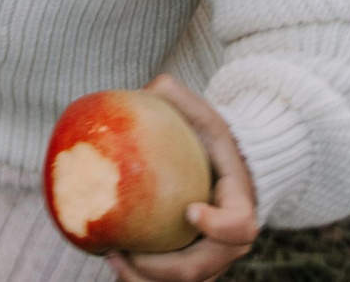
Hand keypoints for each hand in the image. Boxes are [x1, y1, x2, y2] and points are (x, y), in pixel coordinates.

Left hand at [106, 77, 258, 281]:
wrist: (223, 168)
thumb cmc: (211, 140)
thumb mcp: (204, 115)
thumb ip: (179, 98)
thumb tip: (148, 87)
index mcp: (240, 205)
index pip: (240, 226)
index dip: (219, 226)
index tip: (190, 210)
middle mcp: (229, 241)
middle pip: (204, 268)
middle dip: (166, 269)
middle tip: (129, 253)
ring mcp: (211, 257)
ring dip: (147, 279)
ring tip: (112, 257)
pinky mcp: (190, 263)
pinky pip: (167, 280)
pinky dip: (140, 277)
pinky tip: (109, 256)